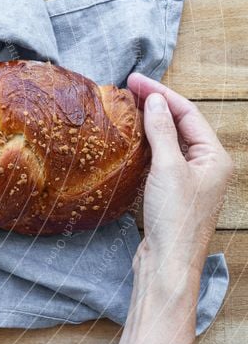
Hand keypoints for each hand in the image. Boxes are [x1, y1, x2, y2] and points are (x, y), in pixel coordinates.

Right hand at [109, 73, 232, 343]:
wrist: (168, 263)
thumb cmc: (174, 219)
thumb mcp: (168, 169)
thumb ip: (161, 132)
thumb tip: (155, 101)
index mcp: (214, 157)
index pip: (187, 113)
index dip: (161, 94)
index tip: (134, 80)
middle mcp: (206, 166)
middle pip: (181, 124)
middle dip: (156, 104)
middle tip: (128, 88)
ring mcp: (190, 180)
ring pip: (171, 141)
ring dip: (151, 123)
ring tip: (128, 107)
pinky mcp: (173, 193)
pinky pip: (162, 158)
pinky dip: (147, 144)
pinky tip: (132, 139)